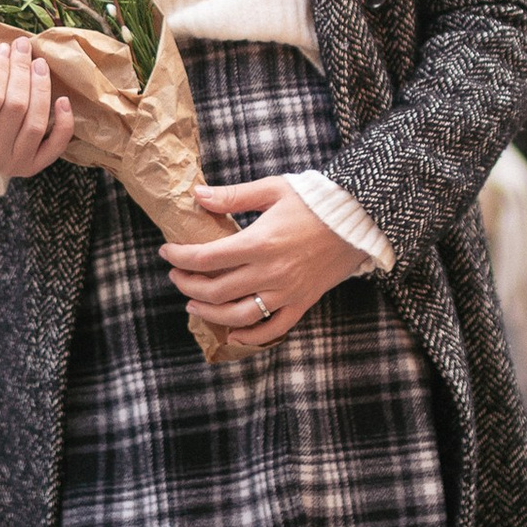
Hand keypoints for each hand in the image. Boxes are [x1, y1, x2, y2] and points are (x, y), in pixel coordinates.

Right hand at [0, 38, 73, 180]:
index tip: (3, 48)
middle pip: (15, 107)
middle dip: (21, 71)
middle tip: (23, 46)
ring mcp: (14, 164)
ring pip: (36, 123)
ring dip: (42, 88)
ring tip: (40, 64)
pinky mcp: (34, 165)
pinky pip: (56, 147)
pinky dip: (64, 124)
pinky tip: (63, 100)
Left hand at [163, 176, 365, 356]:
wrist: (359, 220)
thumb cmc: (315, 200)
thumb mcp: (273, 189)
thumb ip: (233, 196)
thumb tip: (198, 195)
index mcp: (260, 242)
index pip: (207, 258)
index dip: (181, 257)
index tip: (167, 252)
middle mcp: (271, 272)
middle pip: (216, 291)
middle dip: (187, 286)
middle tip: (176, 276)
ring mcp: (287, 292)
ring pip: (237, 315)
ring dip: (209, 313)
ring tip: (192, 304)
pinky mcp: (301, 303)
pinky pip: (272, 329)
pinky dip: (249, 336)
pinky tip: (232, 333)